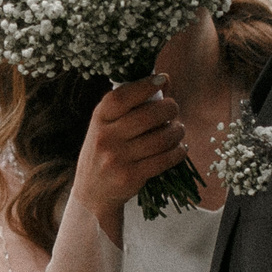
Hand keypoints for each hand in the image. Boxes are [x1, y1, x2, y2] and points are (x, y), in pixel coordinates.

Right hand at [70, 77, 187, 238]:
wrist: (93, 192)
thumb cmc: (106, 150)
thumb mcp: (108, 125)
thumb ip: (131, 104)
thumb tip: (165, 80)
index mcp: (99, 118)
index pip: (122, 96)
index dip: (145, 85)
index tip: (163, 80)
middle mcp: (105, 137)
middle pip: (148, 115)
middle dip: (170, 108)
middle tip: (174, 110)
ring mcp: (117, 158)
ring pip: (162, 138)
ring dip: (177, 131)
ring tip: (178, 130)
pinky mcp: (131, 177)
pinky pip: (165, 159)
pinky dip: (178, 151)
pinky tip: (179, 149)